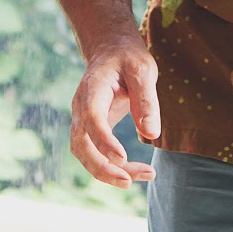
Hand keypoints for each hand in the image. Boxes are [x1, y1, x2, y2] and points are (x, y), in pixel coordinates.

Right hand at [69, 35, 161, 186]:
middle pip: (80, 144)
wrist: (111, 50)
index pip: (91, 117)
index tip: (122, 157)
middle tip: (128, 181)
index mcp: (93, 89)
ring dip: (107, 172)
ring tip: (145, 175)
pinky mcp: (91, 130)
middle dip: (101, 167)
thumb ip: (146, 100)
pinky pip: (95, 154)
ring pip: (85, 154)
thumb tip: (151, 134)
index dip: (103, 139)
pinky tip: (139, 172)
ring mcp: (82, 120)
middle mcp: (81, 107)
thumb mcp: (143, 70)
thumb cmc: (128, 58)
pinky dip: (113, 167)